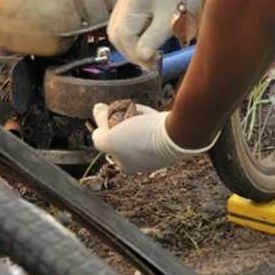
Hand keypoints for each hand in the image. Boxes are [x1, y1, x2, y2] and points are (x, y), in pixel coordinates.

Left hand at [91, 103, 218, 173]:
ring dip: (136, 118)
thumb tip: (97, 124)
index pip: (109, 142)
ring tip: (137, 110)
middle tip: (122, 109)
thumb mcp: (109, 139)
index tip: (108, 114)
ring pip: (139, 130)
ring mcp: (157, 152)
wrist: (178, 134)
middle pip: (124, 135)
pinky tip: (150, 114)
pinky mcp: (169, 141)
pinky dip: (150, 118)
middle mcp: (142, 162)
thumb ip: (98, 135)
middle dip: (121, 121)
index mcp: (126, 166)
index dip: (106, 127)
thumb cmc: (142, 139)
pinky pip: (154, 127)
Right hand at [107, 0, 205, 70]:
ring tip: (149, 55)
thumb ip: (154, 38)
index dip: (135, 55)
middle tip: (150, 64)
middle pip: (116, 33)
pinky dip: (132, 35)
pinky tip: (146, 41)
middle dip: (131, 52)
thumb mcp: (173, 19)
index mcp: (134, 0)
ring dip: (130, 45)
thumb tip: (142, 58)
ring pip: (118, 29)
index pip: (123, 36)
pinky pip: (124, 22)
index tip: (152, 66)